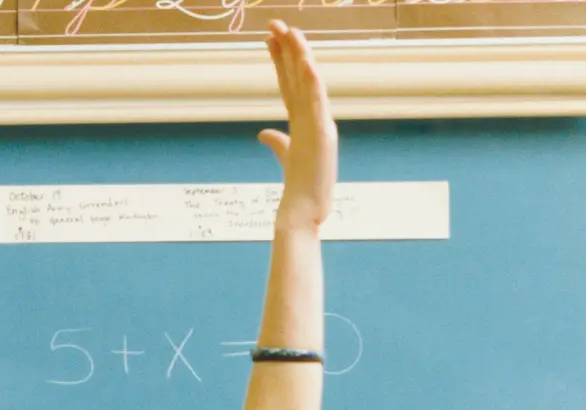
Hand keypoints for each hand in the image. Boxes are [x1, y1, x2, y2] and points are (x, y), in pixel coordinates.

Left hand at [260, 21, 336, 234]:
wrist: (304, 210)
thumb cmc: (301, 186)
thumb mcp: (286, 156)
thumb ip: (277, 141)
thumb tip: (264, 132)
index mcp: (303, 119)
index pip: (288, 82)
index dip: (280, 59)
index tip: (269, 38)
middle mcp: (313, 116)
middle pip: (298, 76)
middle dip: (288, 48)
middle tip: (276, 23)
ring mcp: (319, 123)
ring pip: (309, 83)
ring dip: (300, 56)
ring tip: (291, 31)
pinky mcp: (322, 135)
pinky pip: (317, 103)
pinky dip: (313, 82)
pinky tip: (306, 62)